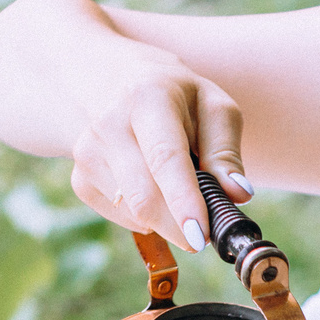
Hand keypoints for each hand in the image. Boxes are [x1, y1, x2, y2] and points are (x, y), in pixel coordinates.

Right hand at [66, 51, 252, 252]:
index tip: (200, 237)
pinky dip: (147, 217)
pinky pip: (123, 219)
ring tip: (177, 187)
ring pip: (135, 213)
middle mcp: (109, 123)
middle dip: (181, 227)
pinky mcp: (80, 179)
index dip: (183, 201)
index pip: (164, 158)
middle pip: (144, 197)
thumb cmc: (178, 100)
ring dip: (168, 218)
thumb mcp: (213, 109)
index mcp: (148, 98)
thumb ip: (226, 153)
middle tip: (206, 231)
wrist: (115, 81)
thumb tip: (238, 194)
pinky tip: (152, 188)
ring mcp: (88, 152)